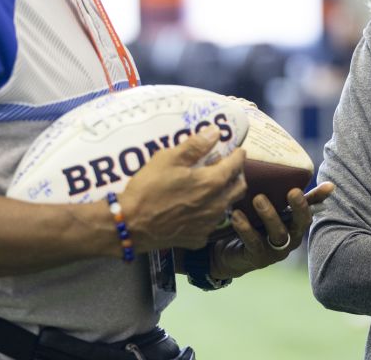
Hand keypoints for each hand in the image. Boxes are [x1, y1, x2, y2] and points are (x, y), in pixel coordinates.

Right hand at [119, 127, 246, 250]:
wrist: (131, 225)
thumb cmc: (149, 188)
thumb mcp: (168, 159)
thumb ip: (195, 146)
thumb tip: (215, 132)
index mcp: (212, 183)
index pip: (236, 165)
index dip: (238, 155)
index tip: (237, 150)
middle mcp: (216, 205)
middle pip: (239, 188)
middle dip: (238, 175)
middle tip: (227, 168)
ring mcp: (208, 225)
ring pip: (227, 207)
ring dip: (225, 195)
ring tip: (212, 187)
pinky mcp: (197, 238)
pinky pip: (210, 224)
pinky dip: (208, 213)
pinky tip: (196, 209)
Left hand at [209, 182, 335, 279]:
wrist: (230, 253)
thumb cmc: (253, 224)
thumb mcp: (266, 207)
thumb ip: (278, 190)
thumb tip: (288, 163)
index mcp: (294, 222)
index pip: (310, 208)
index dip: (320, 198)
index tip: (328, 186)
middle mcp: (290, 237)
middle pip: (301, 223)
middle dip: (299, 207)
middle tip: (293, 191)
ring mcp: (275, 250)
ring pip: (278, 233)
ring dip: (270, 215)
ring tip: (258, 198)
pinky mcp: (258, 257)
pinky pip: (254, 242)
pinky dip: (245, 228)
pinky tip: (236, 214)